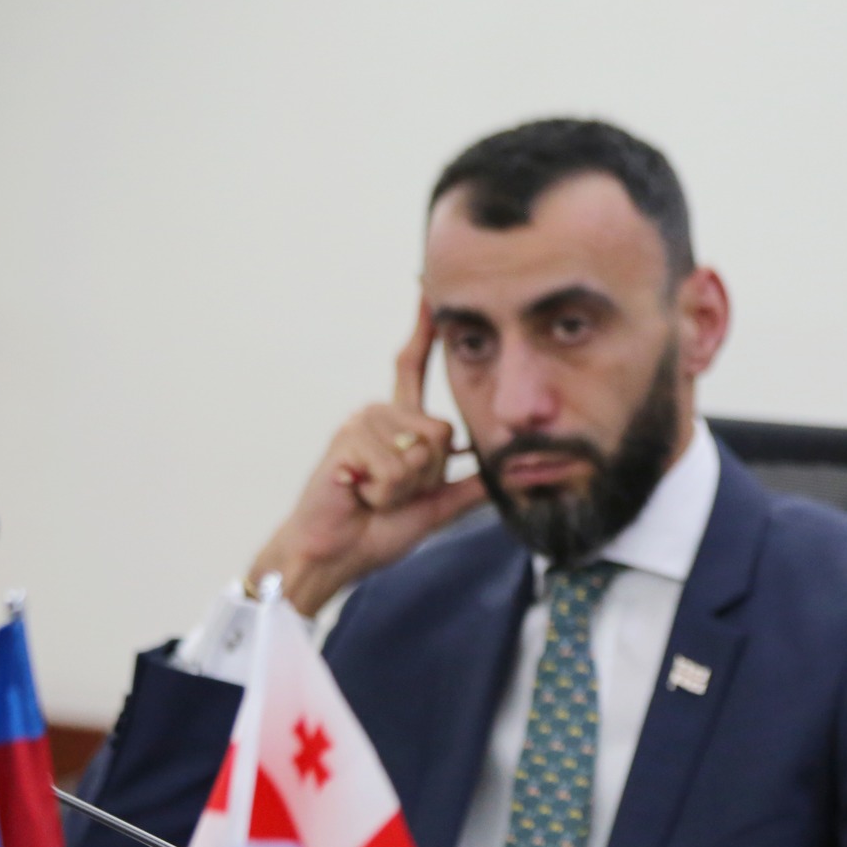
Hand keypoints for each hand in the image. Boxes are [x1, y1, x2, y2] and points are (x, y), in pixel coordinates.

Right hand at [248, 305, 485, 614]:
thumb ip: (470, 485)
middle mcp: (379, 413)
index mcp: (398, 423)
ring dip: (404, 488)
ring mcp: (360, 423)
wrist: (336, 553)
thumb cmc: (376, 529)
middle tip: (392, 493)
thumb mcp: (436, 505)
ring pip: (422, 452)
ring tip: (374, 495)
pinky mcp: (347, 439)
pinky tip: (360, 495)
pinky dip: (385, 493)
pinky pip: (397, 467)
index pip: (412, 367)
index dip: (422, 330)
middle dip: (428, 476)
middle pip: (442, 432)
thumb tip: (509, 471)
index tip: (427, 292)